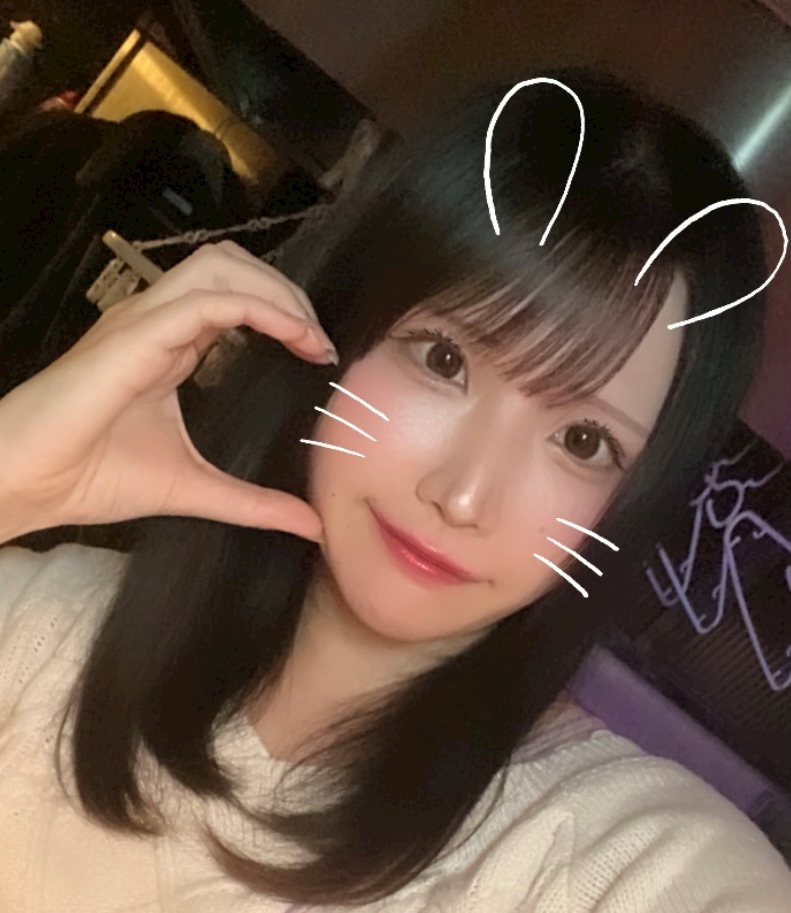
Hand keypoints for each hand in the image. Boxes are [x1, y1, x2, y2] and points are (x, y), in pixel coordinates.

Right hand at [0, 241, 335, 541]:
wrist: (27, 483)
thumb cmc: (92, 477)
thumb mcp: (194, 488)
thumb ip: (252, 502)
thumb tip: (310, 524)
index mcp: (170, 344)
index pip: (235, 297)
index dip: (284, 313)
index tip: (321, 353)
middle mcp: (157, 321)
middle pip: (232, 265)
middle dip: (286, 291)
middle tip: (319, 339)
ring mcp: (144, 320)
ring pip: (222, 267)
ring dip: (276, 292)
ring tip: (309, 335)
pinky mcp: (137, 334)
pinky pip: (210, 300)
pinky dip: (260, 309)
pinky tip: (295, 338)